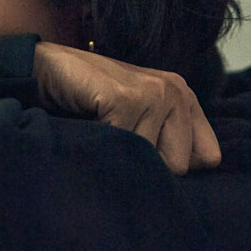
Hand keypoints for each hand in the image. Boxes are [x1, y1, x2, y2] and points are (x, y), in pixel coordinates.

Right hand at [32, 42, 220, 174]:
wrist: (44, 71)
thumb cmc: (88, 100)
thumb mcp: (136, 120)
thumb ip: (166, 141)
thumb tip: (187, 179)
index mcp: (184, 97)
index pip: (206, 157)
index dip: (170, 164)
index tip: (142, 149)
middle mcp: (175, 91)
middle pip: (178, 165)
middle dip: (145, 162)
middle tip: (117, 136)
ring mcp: (152, 93)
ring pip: (150, 160)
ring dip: (120, 153)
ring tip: (102, 128)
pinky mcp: (126, 99)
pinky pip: (125, 148)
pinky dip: (103, 145)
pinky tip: (91, 123)